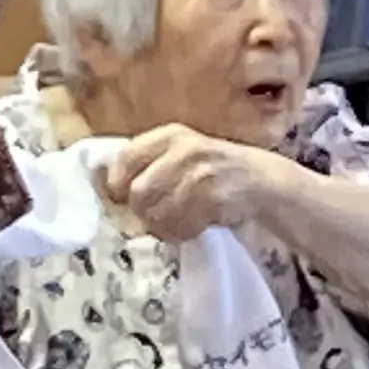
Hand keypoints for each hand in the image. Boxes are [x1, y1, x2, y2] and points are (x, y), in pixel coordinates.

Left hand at [104, 126, 284, 242]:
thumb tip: (108, 192)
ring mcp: (200, 174)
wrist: (260, 180)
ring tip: (177, 223)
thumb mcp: (180, 154)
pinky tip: (193, 226)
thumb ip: (147, 164)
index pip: (125, 159)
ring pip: (157, 214)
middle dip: (143, 211)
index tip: (122, 199)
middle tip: (157, 216)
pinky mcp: (214, 198)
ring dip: (163, 226)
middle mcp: (184, 150)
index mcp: (169, 135)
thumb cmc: (212, 169)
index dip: (117, 184)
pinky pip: (181, 226)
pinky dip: (182, 233)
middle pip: (138, 193)